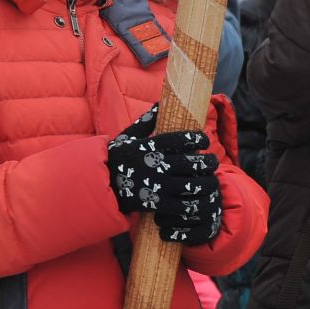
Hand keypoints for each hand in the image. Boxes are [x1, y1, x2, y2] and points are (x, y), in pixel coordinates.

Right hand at [107, 106, 224, 245]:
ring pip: (192, 185)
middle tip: (212, 162)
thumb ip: (145, 123)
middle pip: (192, 163)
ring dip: (206, 183)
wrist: (97, 187)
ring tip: (210, 181)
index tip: (203, 141)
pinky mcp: (156, 204)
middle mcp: (155, 165)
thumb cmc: (113, 160)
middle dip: (208, 162)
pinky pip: (183, 205)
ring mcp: (157, 185)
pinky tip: (198, 200)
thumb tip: (159, 103)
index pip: (181, 139)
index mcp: (149, 147)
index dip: (197, 139)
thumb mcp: (126, 138)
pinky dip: (194, 203)